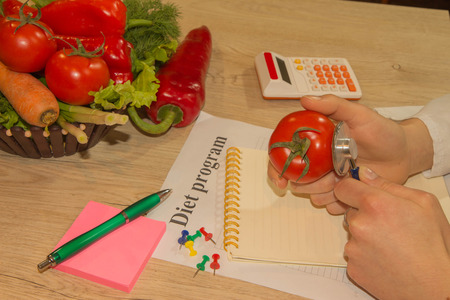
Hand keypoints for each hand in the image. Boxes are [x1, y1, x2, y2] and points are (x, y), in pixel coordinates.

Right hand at [268, 94, 432, 213]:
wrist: (404, 153)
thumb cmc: (382, 131)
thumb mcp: (359, 114)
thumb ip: (333, 106)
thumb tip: (306, 99)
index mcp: (315, 144)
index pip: (287, 156)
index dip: (277, 168)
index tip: (280, 179)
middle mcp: (319, 162)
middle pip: (297, 179)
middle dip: (305, 184)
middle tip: (324, 179)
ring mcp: (331, 179)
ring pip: (314, 195)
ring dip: (325, 192)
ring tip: (345, 180)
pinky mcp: (344, 193)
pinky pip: (332, 205)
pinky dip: (339, 201)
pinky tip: (354, 188)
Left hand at [337, 166, 449, 298]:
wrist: (432, 286)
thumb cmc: (432, 246)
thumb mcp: (423, 203)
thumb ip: (389, 185)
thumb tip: (365, 174)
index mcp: (375, 203)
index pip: (344, 187)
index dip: (351, 188)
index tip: (358, 192)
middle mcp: (359, 224)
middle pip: (349, 211)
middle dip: (364, 214)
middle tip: (388, 225)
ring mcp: (353, 247)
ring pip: (352, 233)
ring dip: (365, 235)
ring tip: (390, 244)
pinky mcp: (352, 266)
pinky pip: (354, 253)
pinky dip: (365, 254)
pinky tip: (384, 257)